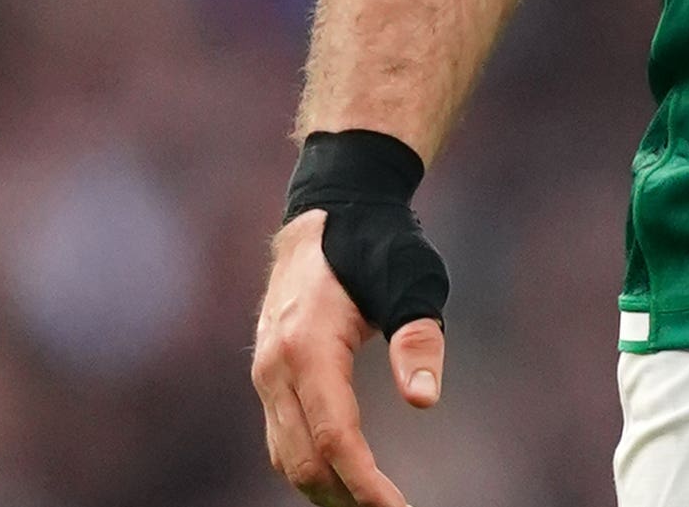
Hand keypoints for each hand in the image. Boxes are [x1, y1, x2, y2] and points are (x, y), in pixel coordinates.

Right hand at [250, 209, 446, 506]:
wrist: (328, 210)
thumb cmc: (377, 243)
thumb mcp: (411, 278)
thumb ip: (417, 338)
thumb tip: (423, 400)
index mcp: (307, 346)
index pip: (335, 438)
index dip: (366, 484)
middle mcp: (275, 367)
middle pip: (304, 460)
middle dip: (347, 497)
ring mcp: (265, 373)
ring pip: (286, 456)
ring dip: (326, 489)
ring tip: (372, 505)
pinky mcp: (268, 375)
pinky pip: (282, 438)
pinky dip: (310, 466)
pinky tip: (343, 478)